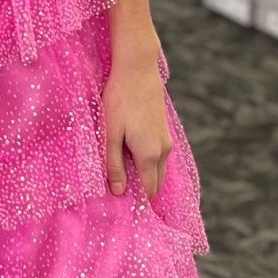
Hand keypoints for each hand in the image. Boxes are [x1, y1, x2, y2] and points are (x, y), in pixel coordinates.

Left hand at [102, 42, 171, 197]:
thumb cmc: (120, 99)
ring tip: (122, 179)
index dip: (137, 202)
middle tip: (120, 197)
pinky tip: (130, 159)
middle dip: (142, 193)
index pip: (148, 191)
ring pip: (158, 169)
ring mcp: (166, 140)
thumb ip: (114, 164)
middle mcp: (163, 151)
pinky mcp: (164, 130)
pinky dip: (148, 164)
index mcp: (150, 155)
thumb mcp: (111, 133)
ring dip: (144, 178)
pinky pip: (158, 157)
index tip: (122, 209)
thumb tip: (117, 191)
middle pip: (155, 183)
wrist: (138, 69)